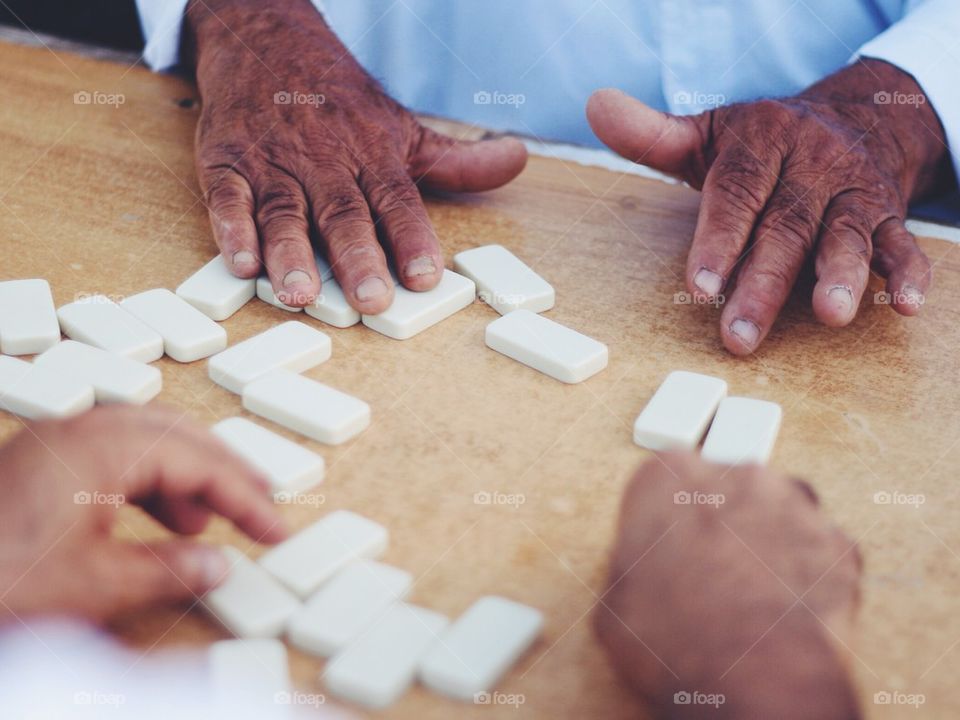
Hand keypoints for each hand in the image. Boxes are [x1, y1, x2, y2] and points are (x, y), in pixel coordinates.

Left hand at [0, 406, 285, 622]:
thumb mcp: (93, 587)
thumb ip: (167, 571)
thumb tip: (217, 566)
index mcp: (100, 447)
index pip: (198, 461)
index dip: (245, 497)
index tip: (275, 527)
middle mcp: (79, 432)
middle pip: (176, 433)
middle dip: (224, 470)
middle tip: (261, 502)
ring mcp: (54, 445)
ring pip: (144, 441)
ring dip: (186, 476)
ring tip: (210, 520)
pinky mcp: (37, 467)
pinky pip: (112, 458)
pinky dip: (147, 484)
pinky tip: (155, 520)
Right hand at [185, 0, 526, 311]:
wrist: (267, 40)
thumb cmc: (341, 103)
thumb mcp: (402, 128)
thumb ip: (457, 159)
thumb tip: (517, 159)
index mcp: (370, 155)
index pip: (396, 200)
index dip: (412, 238)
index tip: (425, 277)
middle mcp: (324, 159)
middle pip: (343, 212)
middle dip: (357, 257)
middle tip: (369, 300)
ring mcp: (274, 161)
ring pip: (285, 210)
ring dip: (290, 254)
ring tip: (300, 294)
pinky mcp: (228, 161)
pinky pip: (229, 197)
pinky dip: (233, 229)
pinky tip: (242, 263)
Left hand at [588, 59, 951, 353]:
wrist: (851, 119)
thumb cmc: (761, 146)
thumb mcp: (707, 136)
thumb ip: (653, 135)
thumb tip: (596, 107)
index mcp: (761, 141)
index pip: (735, 192)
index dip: (718, 240)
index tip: (698, 287)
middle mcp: (811, 163)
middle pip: (784, 227)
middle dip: (763, 284)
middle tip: (738, 335)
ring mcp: (853, 190)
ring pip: (846, 235)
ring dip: (840, 275)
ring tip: (829, 315)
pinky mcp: (888, 214)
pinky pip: (902, 242)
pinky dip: (906, 273)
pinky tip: (901, 304)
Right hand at [596, 454, 861, 718]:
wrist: (754, 677)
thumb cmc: (680, 638)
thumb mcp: (617, 603)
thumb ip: (632, 566)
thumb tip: (640, 579)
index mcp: (669, 475)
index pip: (664, 476)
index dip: (664, 517)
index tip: (665, 544)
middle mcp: (735, 475)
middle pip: (726, 488)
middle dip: (721, 522)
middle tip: (708, 571)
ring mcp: (794, 505)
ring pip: (778, 512)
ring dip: (767, 541)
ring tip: (750, 593)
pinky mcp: (839, 543)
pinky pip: (820, 551)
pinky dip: (809, 573)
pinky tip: (787, 606)